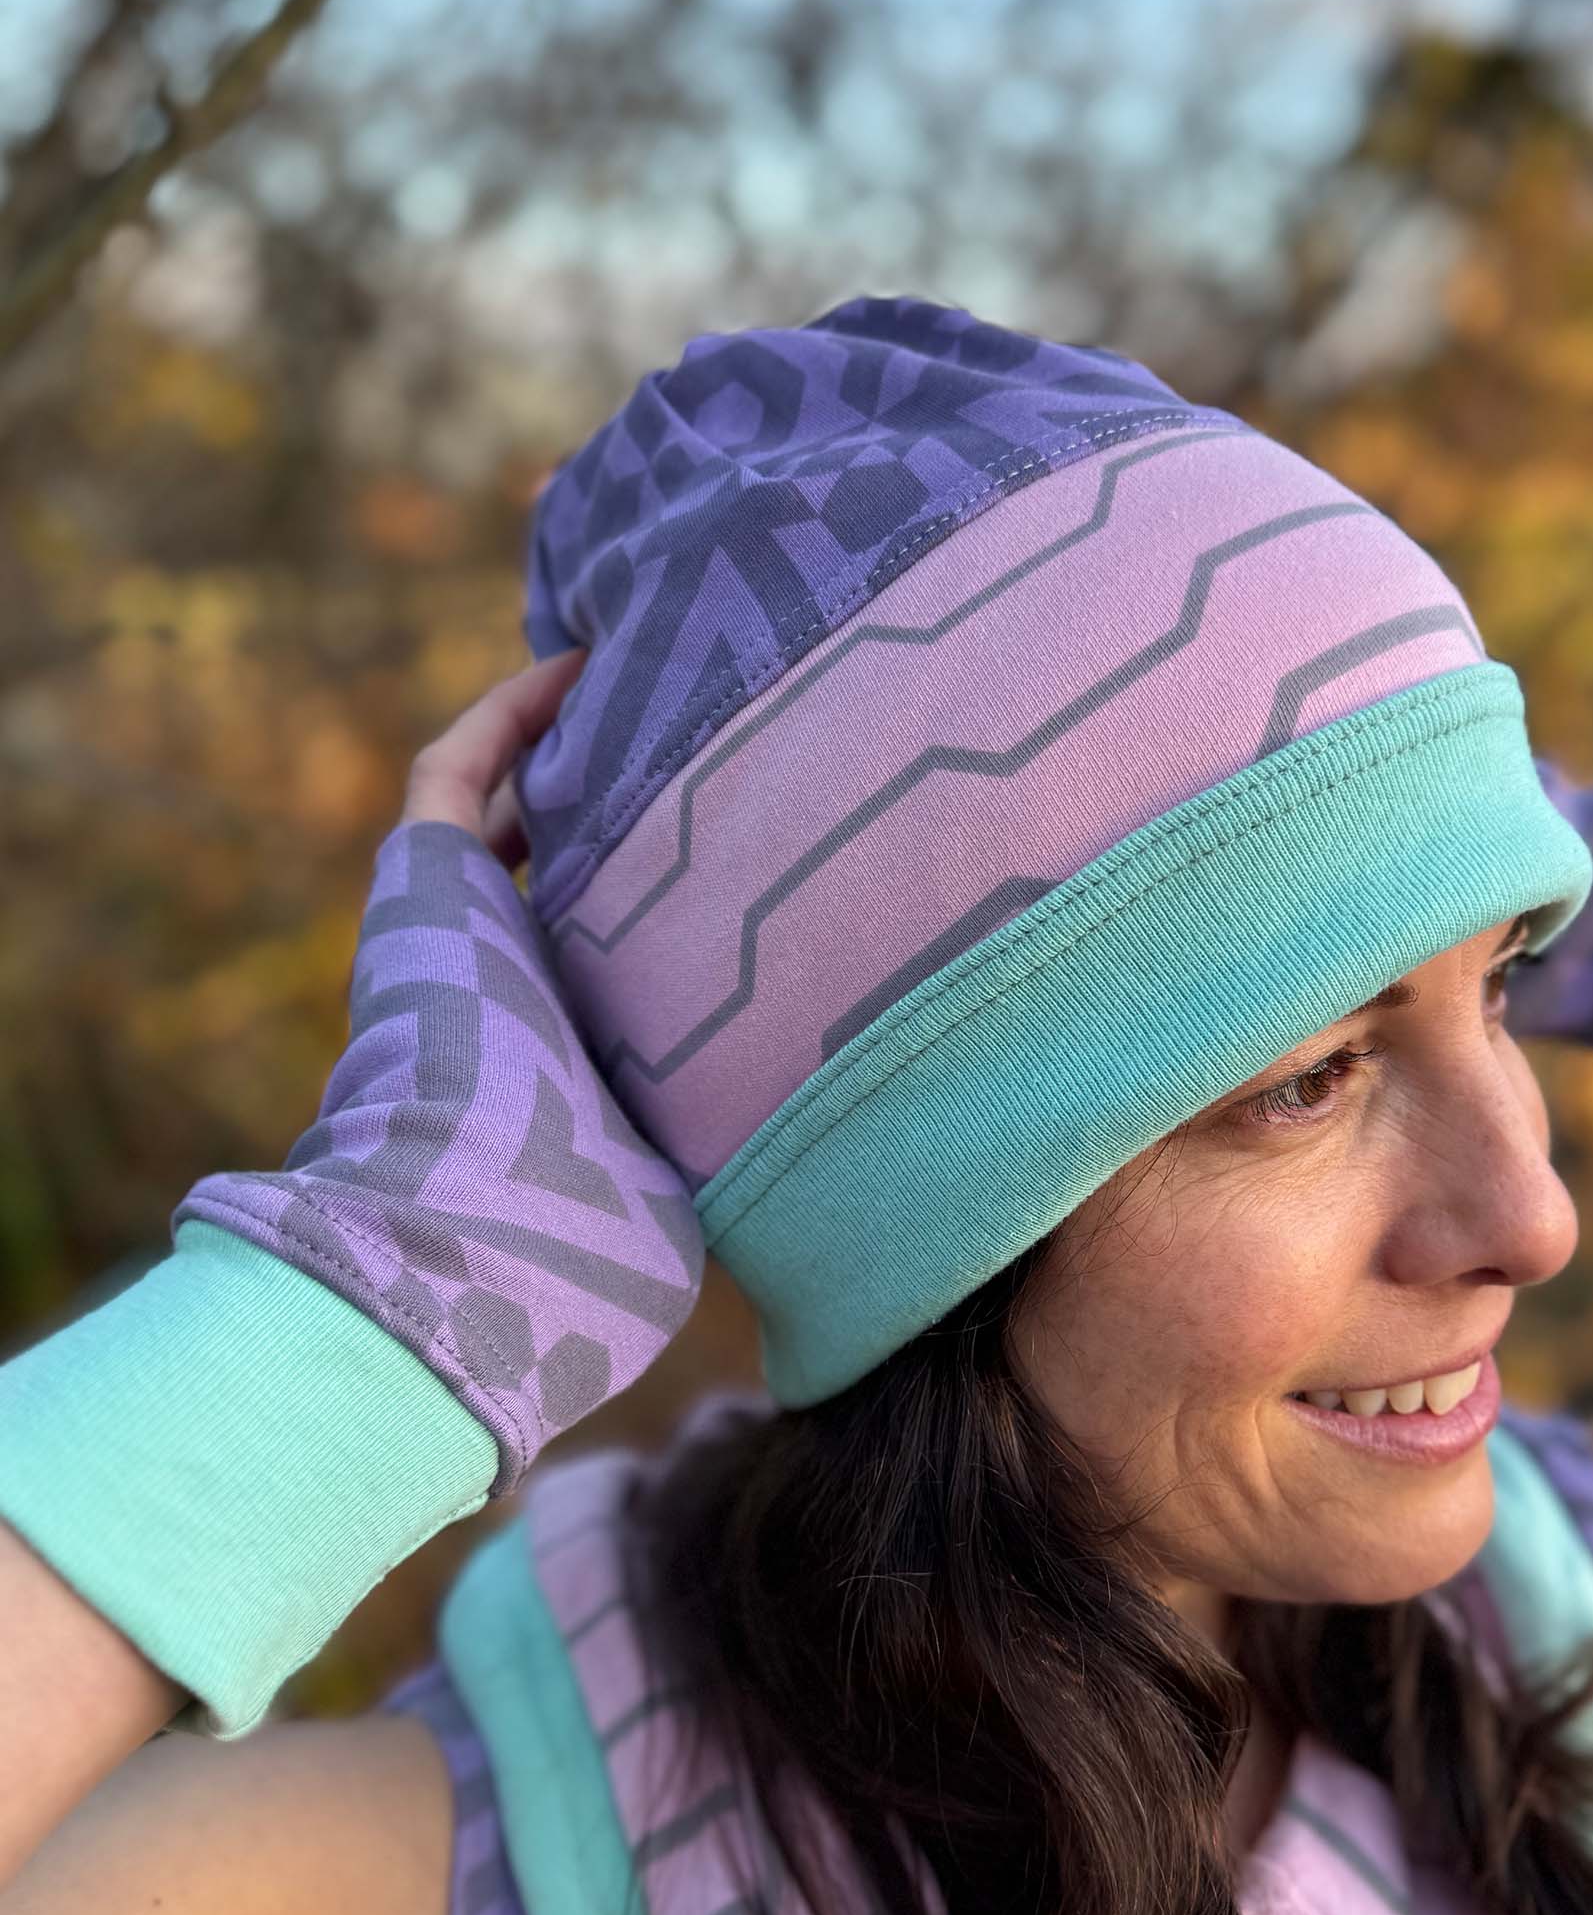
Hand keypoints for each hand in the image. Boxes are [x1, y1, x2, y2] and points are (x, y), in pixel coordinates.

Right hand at [173, 646, 705, 1503]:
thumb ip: (742, 1172)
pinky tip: (580, 665)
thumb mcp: (690, 1204)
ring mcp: (453, 935)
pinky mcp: (416, 888)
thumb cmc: (587, 1249)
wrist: (463, 1239)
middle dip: (632, 820)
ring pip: (509, 814)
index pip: (622, 964)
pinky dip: (510, 715)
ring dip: (570, 749)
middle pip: (569, 878)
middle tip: (713, 751)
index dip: (672, 915)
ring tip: (648, 686)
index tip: (752, 873)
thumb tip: (854, 1194)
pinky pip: (457, 771)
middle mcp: (508, 988)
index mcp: (568, 1057)